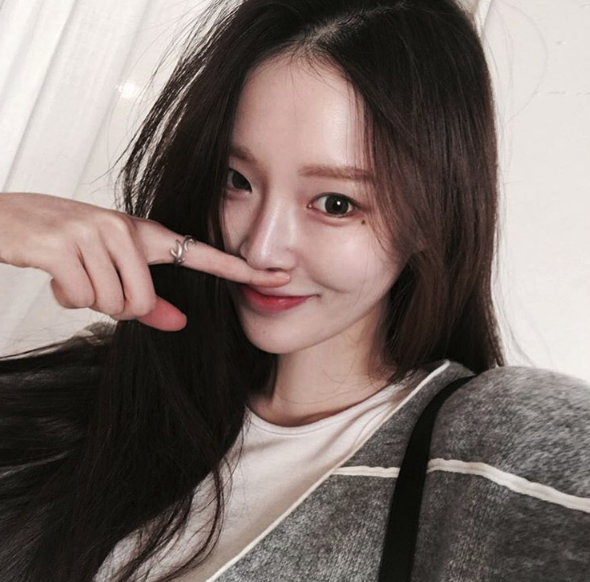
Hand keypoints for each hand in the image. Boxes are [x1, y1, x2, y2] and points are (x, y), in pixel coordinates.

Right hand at [0, 192, 289, 330]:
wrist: (7, 218)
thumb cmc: (64, 243)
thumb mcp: (110, 268)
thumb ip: (148, 300)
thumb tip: (179, 323)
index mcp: (144, 234)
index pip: (203, 254)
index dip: (242, 268)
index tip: (278, 276)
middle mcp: (126, 229)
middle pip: (142, 305)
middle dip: (115, 307)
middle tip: (91, 281)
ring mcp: (96, 233)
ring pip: (114, 305)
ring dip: (88, 300)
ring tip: (72, 272)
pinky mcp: (66, 244)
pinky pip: (82, 297)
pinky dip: (66, 296)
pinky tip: (55, 271)